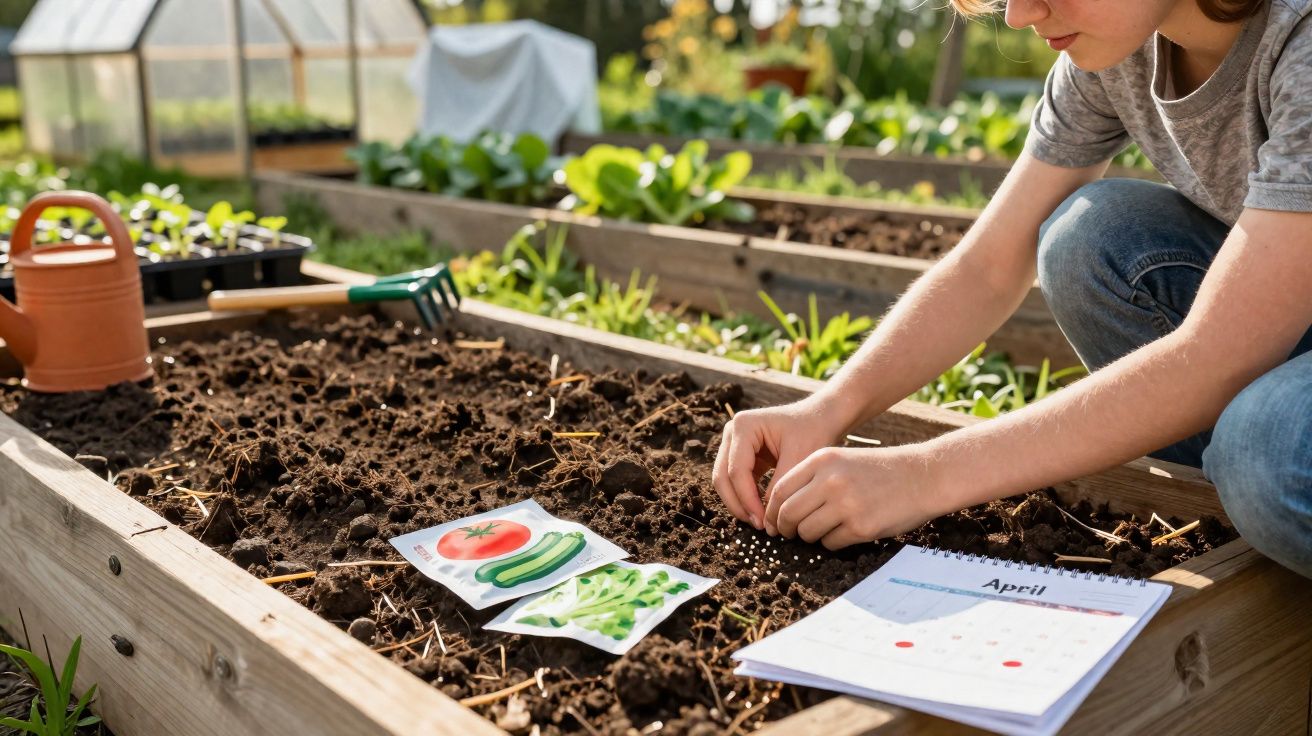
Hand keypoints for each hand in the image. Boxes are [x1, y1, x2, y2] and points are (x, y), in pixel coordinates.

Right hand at [711, 396, 846, 529]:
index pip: (737, 470)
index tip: (763, 519)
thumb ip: (780, 487)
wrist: (820, 418)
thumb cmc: (813, 431)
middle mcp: (732, 432)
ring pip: (724, 481)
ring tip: (759, 521)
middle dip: (738, 504)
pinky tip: (761, 512)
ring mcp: (734, 443)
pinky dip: (745, 497)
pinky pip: (735, 481)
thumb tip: (767, 520)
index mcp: (744, 425)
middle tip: (758, 525)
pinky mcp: (741, 455)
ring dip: (739, 503)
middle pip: (722, 476)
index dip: (747, 499)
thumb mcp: (799, 458)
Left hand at [765, 445, 944, 549]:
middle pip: (788, 513)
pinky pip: (830, 543)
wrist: (924, 476)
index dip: (773, 509)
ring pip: (807, 532)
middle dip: (786, 528)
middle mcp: (830, 480)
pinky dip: (832, 542)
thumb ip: (812, 478)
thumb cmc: (881, 470)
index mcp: (822, 460)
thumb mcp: (842, 459)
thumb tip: (780, 507)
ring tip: (824, 530)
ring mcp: (846, 504)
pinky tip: (846, 532)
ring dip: (810, 536)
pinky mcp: (861, 526)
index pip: (780, 490)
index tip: (775, 520)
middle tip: (791, 533)